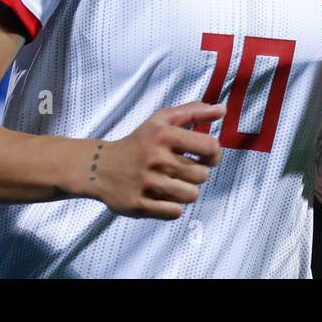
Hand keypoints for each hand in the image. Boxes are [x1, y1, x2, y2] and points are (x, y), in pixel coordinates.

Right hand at [88, 100, 224, 219]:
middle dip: (196, 174)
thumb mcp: (162, 120)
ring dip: (185, 191)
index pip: (210, 147)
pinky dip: (172, 207)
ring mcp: (147, 183)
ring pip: (191, 195)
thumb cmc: (138, 142)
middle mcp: (156, 158)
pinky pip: (175, 212)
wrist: (100, 167)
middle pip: (202, 175)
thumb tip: (222, 110)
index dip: (214, 154)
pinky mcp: (139, 205)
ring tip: (172, 183)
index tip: (205, 156)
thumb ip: (193, 112)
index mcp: (164, 135)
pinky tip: (161, 196)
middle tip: (181, 170)